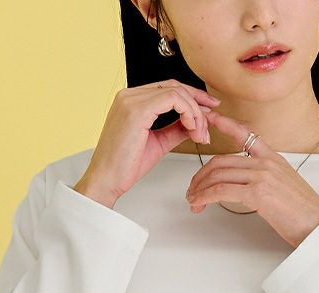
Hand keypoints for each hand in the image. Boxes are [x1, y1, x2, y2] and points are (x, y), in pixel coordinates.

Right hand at [74, 80, 219, 206]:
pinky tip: (192, 129)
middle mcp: (129, 95)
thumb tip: (194, 124)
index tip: (209, 110)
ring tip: (200, 134)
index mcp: (131, 101)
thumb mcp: (158, 143)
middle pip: (174, 86)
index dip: (192, 97)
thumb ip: (175, 130)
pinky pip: (173, 99)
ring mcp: (131, 100)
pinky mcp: (136, 110)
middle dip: (198, 102)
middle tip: (211, 122)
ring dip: (195, 113)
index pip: (168, 89)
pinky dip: (188, 113)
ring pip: (177, 92)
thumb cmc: (125, 166)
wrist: (107, 181)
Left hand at [185, 110, 318, 247]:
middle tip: (192, 189)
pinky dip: (206, 196)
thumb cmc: (304, 213)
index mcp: (273, 158)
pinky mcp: (258, 193)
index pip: (245, 135)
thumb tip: (248, 187)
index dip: (224, 124)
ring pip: (218, 176)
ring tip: (194, 201)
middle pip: (221, 162)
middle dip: (200, 176)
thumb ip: (266, 179)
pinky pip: (222, 191)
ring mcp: (262, 176)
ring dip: (200, 189)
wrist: (318, 225)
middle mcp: (266, 162)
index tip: (210, 117)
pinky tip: (200, 203)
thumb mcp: (285, 186)